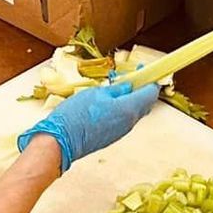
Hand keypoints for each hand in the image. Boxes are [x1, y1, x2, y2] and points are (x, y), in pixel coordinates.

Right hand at [19, 81, 159, 170]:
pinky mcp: (111, 137)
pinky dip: (121, 109)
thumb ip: (117, 89)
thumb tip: (129, 86)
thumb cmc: (77, 115)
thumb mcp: (97, 93)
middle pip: (145, 104)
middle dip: (140, 89)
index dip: (150, 80)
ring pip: (133, 112)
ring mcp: (121, 132)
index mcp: (129, 109)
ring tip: (114, 89)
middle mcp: (129, 123)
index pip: (151, 93)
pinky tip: (107, 103)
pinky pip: (123, 120)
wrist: (61, 142)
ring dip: (129, 99)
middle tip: (129, 78)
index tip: (144, 71)